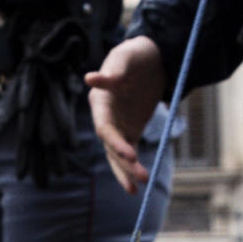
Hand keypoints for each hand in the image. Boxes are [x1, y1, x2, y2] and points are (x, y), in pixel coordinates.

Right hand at [87, 36, 165, 190]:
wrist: (152, 58)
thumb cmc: (136, 54)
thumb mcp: (126, 55)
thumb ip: (113, 70)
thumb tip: (90, 79)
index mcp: (101, 101)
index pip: (104, 126)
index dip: (114, 141)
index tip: (131, 154)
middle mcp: (105, 117)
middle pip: (111, 146)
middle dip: (124, 162)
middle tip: (142, 176)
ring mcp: (117, 126)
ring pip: (117, 155)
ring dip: (126, 171)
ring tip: (139, 187)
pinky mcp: (130, 131)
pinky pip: (128, 155)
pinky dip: (131, 169)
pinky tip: (137, 185)